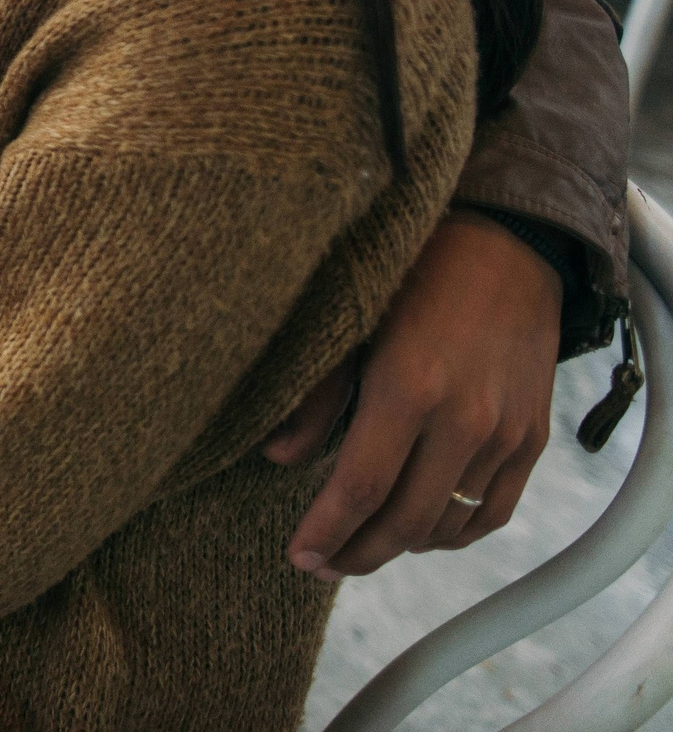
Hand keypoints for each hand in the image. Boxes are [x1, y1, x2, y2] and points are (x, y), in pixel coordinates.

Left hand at [265, 211, 564, 578]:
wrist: (506, 246)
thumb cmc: (413, 273)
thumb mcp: (350, 322)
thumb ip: (316, 396)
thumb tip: (277, 457)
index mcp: (407, 387)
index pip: (359, 487)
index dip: (326, 531)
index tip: (300, 556)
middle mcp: (463, 419)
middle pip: (405, 520)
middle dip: (357, 552)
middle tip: (324, 563)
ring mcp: (504, 434)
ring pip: (449, 523)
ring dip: (403, 544)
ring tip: (363, 544)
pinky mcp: (532, 438)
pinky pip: (494, 511)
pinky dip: (456, 533)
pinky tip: (423, 531)